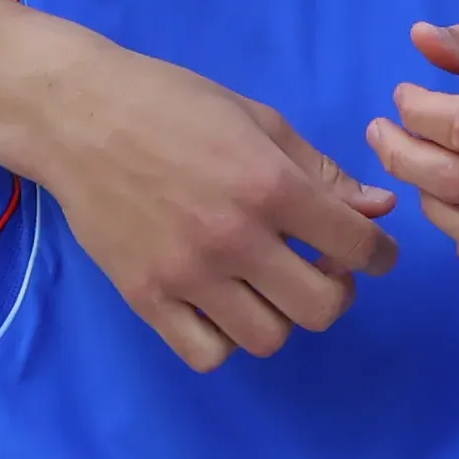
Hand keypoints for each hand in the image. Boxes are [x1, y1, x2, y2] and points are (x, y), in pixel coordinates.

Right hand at [14, 36, 399, 371]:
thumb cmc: (173, 103)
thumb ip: (320, 171)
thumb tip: (378, 210)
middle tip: (322, 268)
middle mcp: (234, 237)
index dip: (379, 255)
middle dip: (337, 291)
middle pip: (321, 308)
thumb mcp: (258, 120)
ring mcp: (188, 274)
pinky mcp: (146, 297)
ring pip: (267, 339)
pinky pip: (207, 354)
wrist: (79, 115)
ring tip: (269, 285)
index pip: (355, 246)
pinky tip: (222, 303)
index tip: (375, 254)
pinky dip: (225, 339)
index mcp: (269, 184)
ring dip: (281, 316)